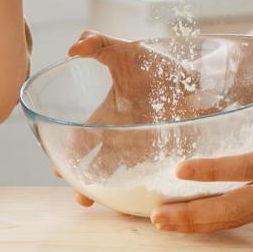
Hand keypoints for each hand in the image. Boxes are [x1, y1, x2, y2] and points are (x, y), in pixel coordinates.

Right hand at [58, 31, 236, 209]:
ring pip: (123, 182)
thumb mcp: (123, 50)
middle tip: (82, 199)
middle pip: (95, 170)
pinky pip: (154, 182)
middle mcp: (120, 140)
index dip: (65, 157)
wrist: (194, 74)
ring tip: (115, 207)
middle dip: (84, 187)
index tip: (58, 169)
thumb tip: (72, 48)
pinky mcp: (168, 158)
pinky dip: (148, 195)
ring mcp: (144, 151)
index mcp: (104, 119)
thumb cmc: (155, 64)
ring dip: (115, 196)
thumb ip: (97, 43)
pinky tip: (147, 205)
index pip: (78, 143)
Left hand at [147, 75, 252, 232]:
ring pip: (234, 220)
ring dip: (198, 224)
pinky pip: (240, 218)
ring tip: (162, 223)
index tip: (181, 170)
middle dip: (195, 215)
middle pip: (234, 210)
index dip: (215, 171)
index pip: (249, 168)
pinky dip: (212, 222)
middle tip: (158, 216)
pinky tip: (188, 219)